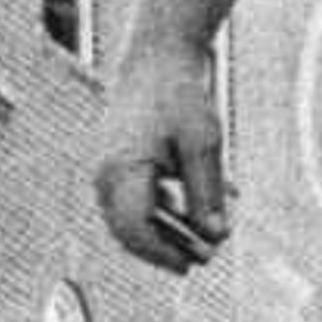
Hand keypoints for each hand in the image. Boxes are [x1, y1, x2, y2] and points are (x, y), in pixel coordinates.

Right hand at [92, 47, 233, 270]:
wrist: (156, 57)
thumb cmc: (180, 95)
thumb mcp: (203, 144)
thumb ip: (207, 193)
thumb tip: (216, 236)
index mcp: (122, 171)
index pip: (134, 230)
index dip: (162, 254)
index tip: (192, 264)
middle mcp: (105, 176)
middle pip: (128, 232)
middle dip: (164, 250)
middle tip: (202, 260)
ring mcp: (106, 171)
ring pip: (129, 220)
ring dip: (163, 234)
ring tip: (200, 242)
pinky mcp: (115, 165)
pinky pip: (131, 202)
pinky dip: (159, 213)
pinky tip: (189, 215)